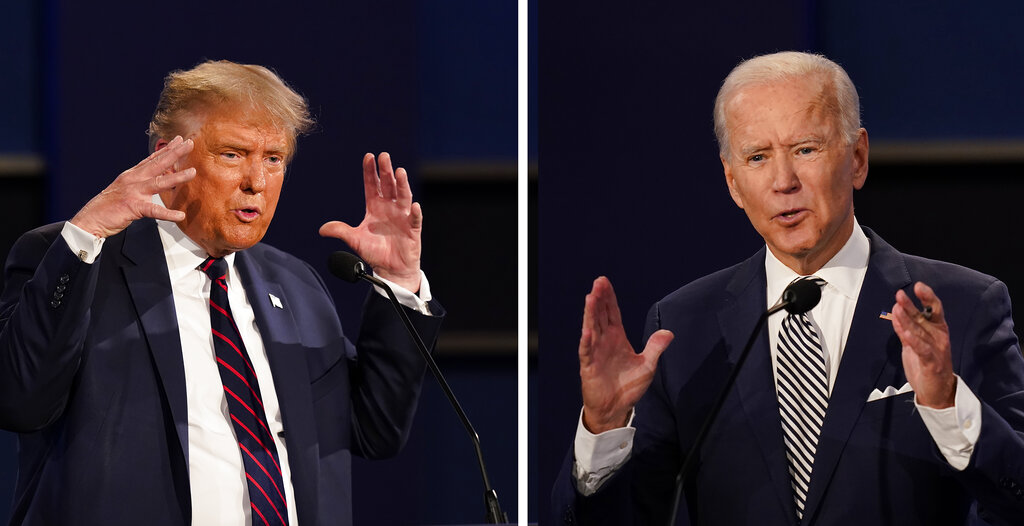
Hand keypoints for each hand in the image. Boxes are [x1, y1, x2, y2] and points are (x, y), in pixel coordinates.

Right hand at [70, 136, 195, 237]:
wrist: (90, 219)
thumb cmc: (108, 206)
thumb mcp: (124, 189)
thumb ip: (139, 182)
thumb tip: (154, 178)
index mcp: (131, 175)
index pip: (152, 159)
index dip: (166, 149)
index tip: (179, 140)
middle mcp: (133, 180)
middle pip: (157, 164)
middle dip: (175, 153)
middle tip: (190, 143)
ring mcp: (133, 192)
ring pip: (159, 182)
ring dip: (177, 177)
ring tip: (192, 172)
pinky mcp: (132, 207)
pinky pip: (154, 211)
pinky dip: (167, 213)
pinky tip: (179, 214)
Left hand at [319, 152, 422, 291]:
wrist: (391, 269)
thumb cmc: (375, 252)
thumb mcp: (355, 240)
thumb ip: (340, 231)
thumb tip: (322, 229)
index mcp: (375, 207)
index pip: (373, 185)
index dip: (370, 171)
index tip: (369, 157)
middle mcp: (390, 208)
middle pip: (388, 185)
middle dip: (386, 171)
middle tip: (384, 156)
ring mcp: (402, 217)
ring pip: (403, 197)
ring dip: (402, 185)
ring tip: (400, 172)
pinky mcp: (412, 230)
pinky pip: (415, 219)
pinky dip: (415, 213)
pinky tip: (413, 206)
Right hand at [579, 277, 673, 433]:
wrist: (616, 409)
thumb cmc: (628, 387)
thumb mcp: (647, 365)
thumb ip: (656, 347)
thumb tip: (669, 332)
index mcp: (617, 338)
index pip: (612, 313)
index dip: (609, 298)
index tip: (604, 282)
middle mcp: (604, 342)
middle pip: (600, 315)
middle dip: (599, 299)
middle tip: (598, 282)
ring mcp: (595, 353)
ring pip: (592, 329)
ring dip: (590, 314)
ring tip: (590, 298)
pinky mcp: (589, 367)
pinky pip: (587, 352)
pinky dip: (587, 342)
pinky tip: (587, 331)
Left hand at [891, 281, 955, 408]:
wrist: (937, 392)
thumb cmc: (926, 365)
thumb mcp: (913, 344)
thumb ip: (906, 329)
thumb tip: (896, 311)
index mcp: (937, 330)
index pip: (934, 309)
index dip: (927, 297)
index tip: (918, 286)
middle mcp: (939, 337)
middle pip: (925, 317)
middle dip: (912, 305)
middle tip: (900, 294)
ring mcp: (936, 349)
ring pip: (920, 331)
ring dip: (908, 320)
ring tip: (897, 308)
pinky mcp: (931, 363)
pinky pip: (921, 349)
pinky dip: (913, 340)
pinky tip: (905, 332)